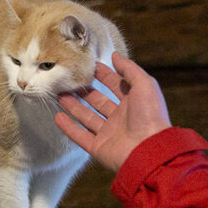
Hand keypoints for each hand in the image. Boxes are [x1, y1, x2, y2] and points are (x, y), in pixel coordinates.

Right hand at [55, 52, 171, 171]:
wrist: (148, 151)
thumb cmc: (150, 116)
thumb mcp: (144, 85)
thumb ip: (129, 69)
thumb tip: (115, 55)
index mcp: (133, 102)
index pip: (115, 85)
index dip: (103, 75)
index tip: (88, 65)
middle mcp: (120, 117)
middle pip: (98, 101)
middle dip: (84, 90)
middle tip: (68, 80)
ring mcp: (109, 133)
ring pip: (87, 117)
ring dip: (72, 106)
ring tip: (58, 94)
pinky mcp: (99, 147)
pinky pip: (80, 136)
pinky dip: (68, 128)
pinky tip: (57, 117)